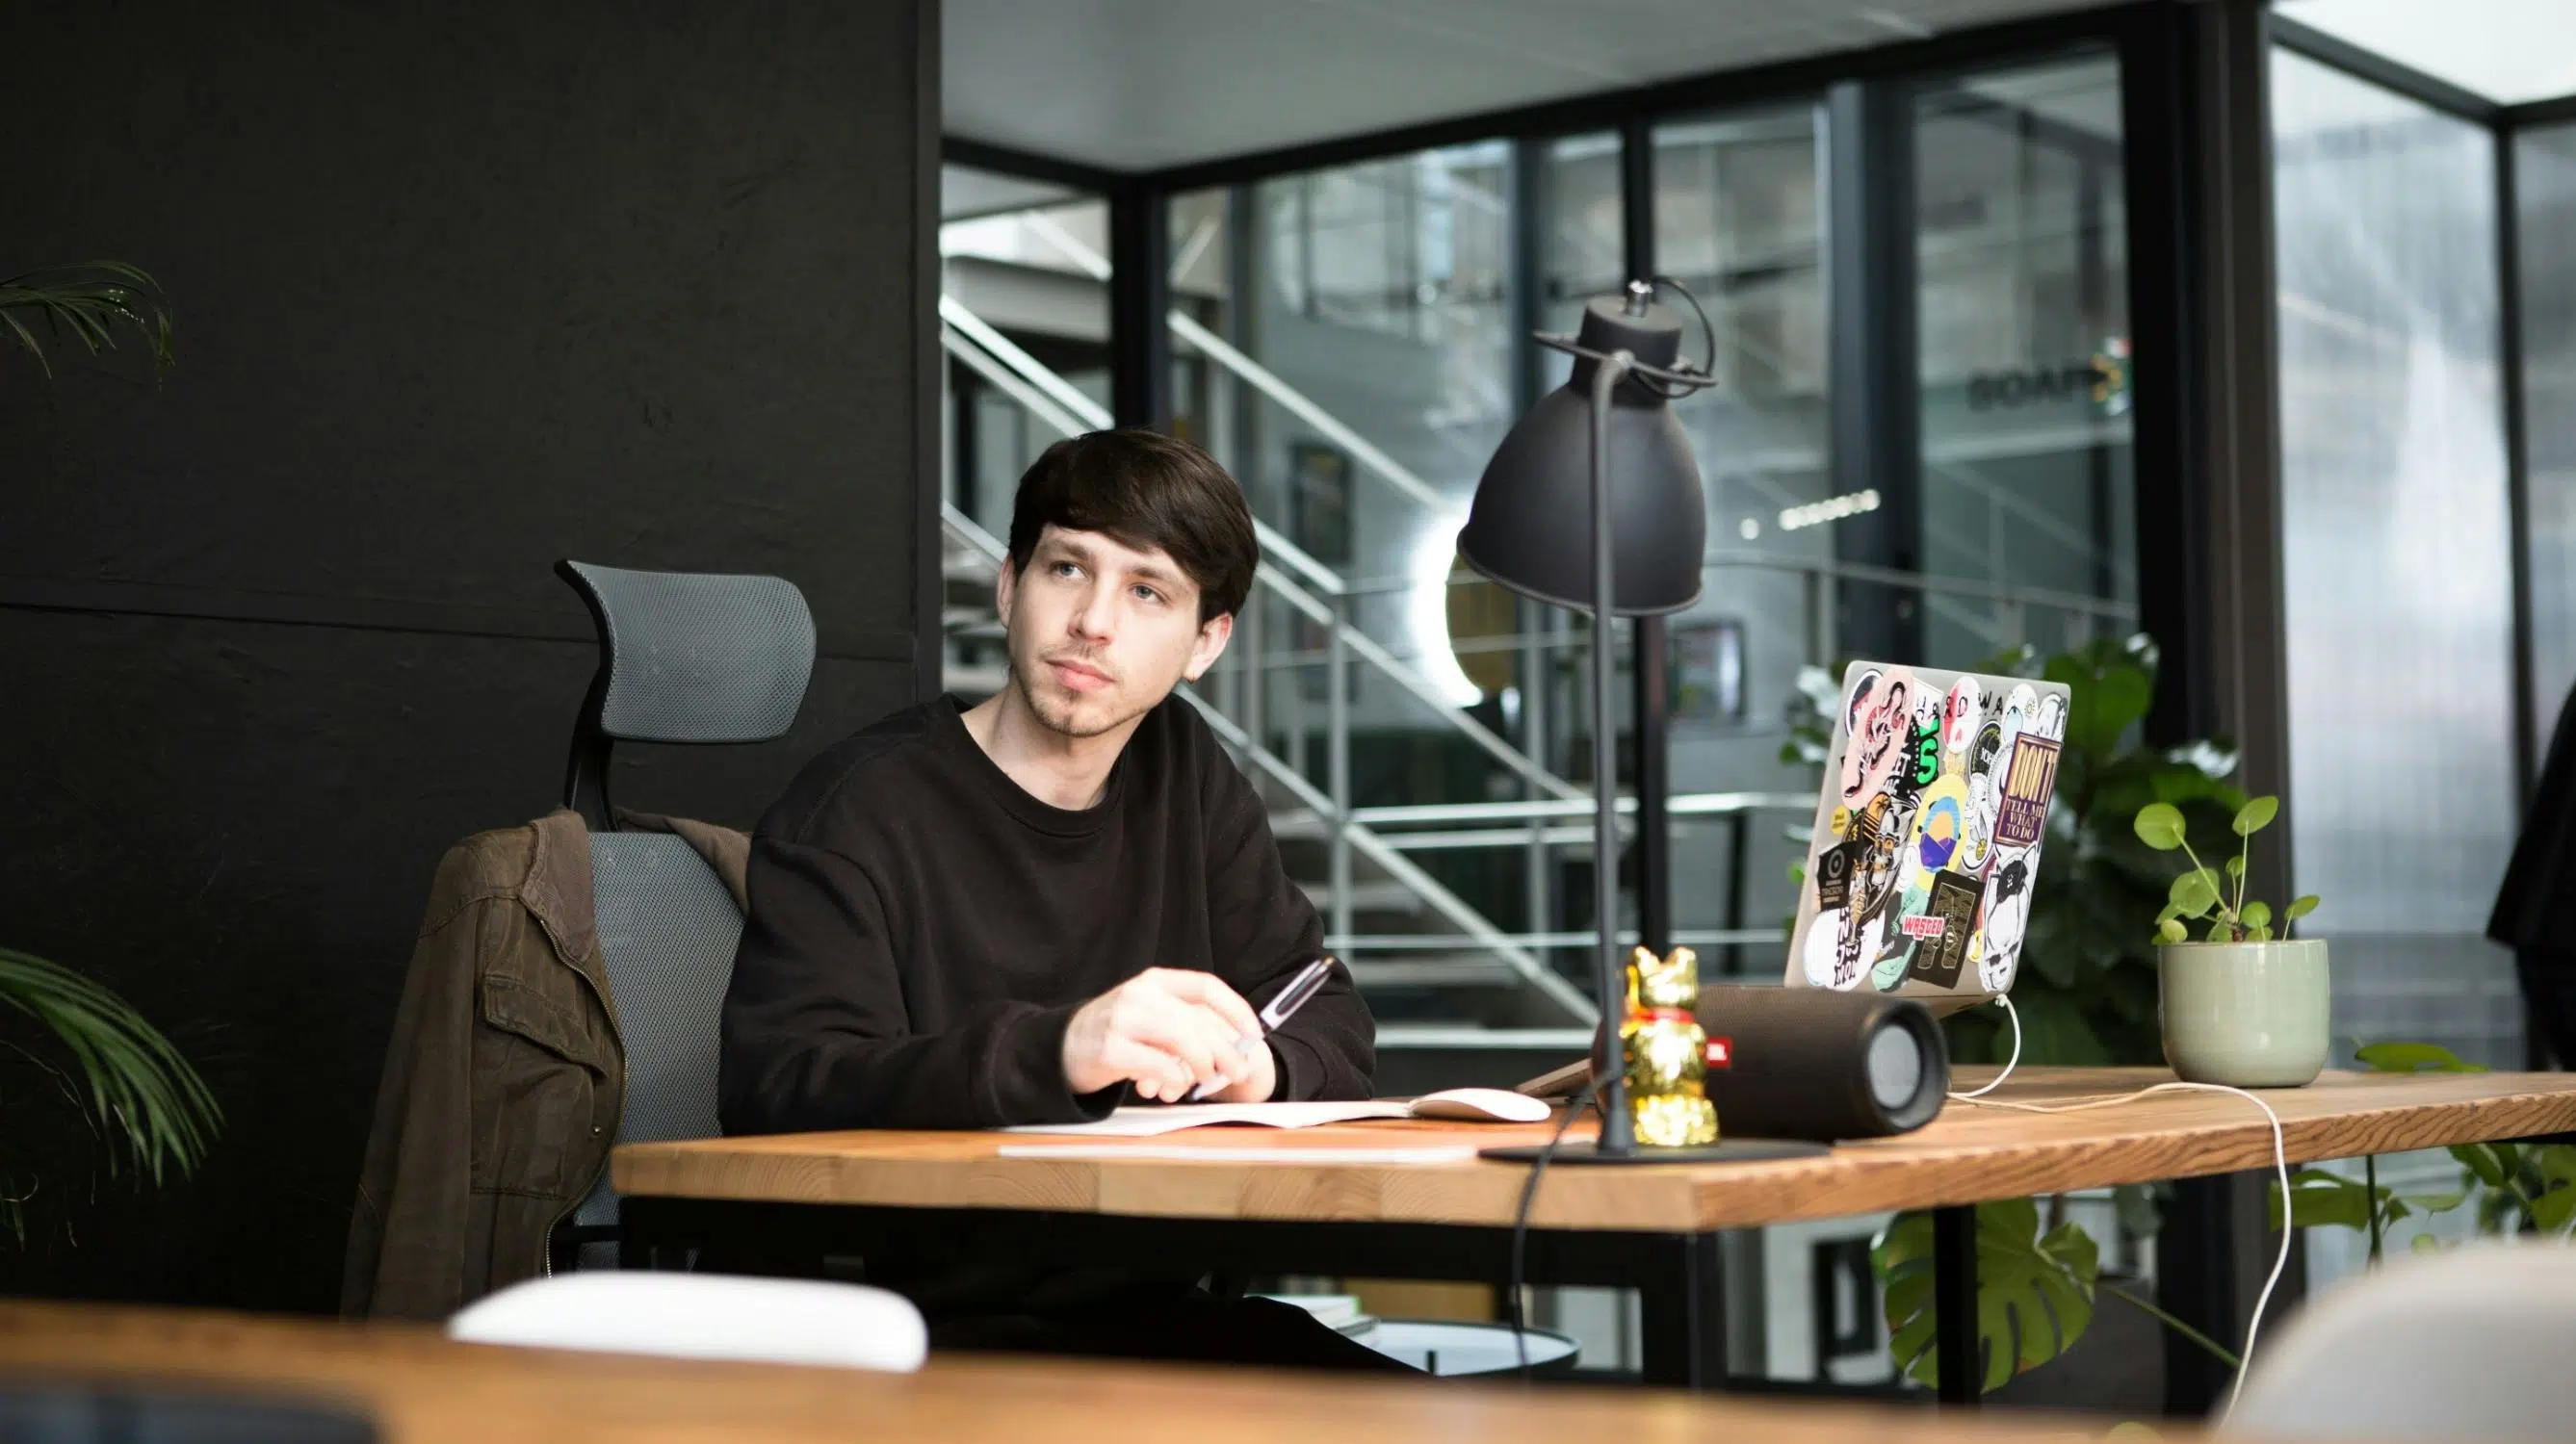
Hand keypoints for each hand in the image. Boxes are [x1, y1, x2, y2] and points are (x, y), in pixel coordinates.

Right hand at [1061, 968, 1265, 1101]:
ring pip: (1182, 1039)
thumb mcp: (1148, 1014)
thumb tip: (1234, 1045)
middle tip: (1236, 1071)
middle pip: (1198, 1019)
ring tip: (1203, 1079)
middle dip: (1225, 1049)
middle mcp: (1140, 994)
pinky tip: (1174, 1085)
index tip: (1253, 1034)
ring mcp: (1123, 1019)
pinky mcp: (1111, 1048)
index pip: (1206, 987)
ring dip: (1202, 1064)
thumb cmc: (1115, 1034)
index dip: (1236, 1010)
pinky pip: (1158, 1065)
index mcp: (1155, 981)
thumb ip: (1184, 1022)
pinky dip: (1174, 1078)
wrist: (1061, 1047)